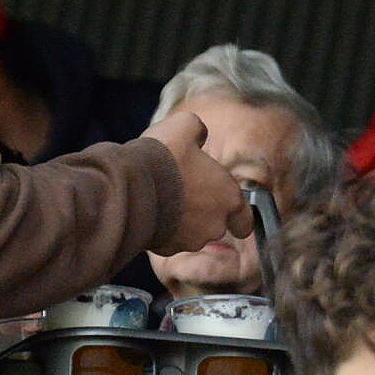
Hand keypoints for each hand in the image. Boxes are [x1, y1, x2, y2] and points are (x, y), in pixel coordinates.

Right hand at [147, 111, 251, 255]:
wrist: (129, 187)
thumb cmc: (163, 157)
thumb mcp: (185, 125)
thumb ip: (199, 131)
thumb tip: (198, 135)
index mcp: (229, 197)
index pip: (245, 220)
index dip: (238, 215)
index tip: (227, 208)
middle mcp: (214, 224)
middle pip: (215, 224)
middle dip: (203, 211)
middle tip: (184, 190)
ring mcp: (191, 240)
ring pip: (192, 233)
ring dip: (182, 219)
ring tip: (163, 197)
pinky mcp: (167, 249)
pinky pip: (169, 239)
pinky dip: (163, 228)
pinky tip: (150, 210)